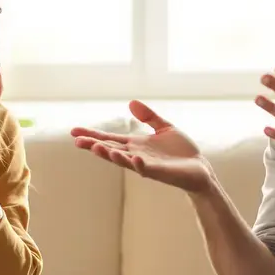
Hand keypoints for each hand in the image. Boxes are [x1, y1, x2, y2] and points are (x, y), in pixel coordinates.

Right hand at [71, 101, 213, 192]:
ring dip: (111, 155)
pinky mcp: (159, 172)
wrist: (200, 169)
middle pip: (111, 150)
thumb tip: (131, 102)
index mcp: (135, 145)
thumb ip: (148, 117)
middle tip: (77, 141)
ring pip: (124, 160)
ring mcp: (146, 165)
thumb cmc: (181, 152)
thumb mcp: (164, 128)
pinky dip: (139, 164)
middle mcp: (136, 155)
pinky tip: (134, 158)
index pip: (109, 139)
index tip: (74, 132)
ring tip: (96, 148)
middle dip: (94, 146)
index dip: (92, 135)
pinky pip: (146, 169)